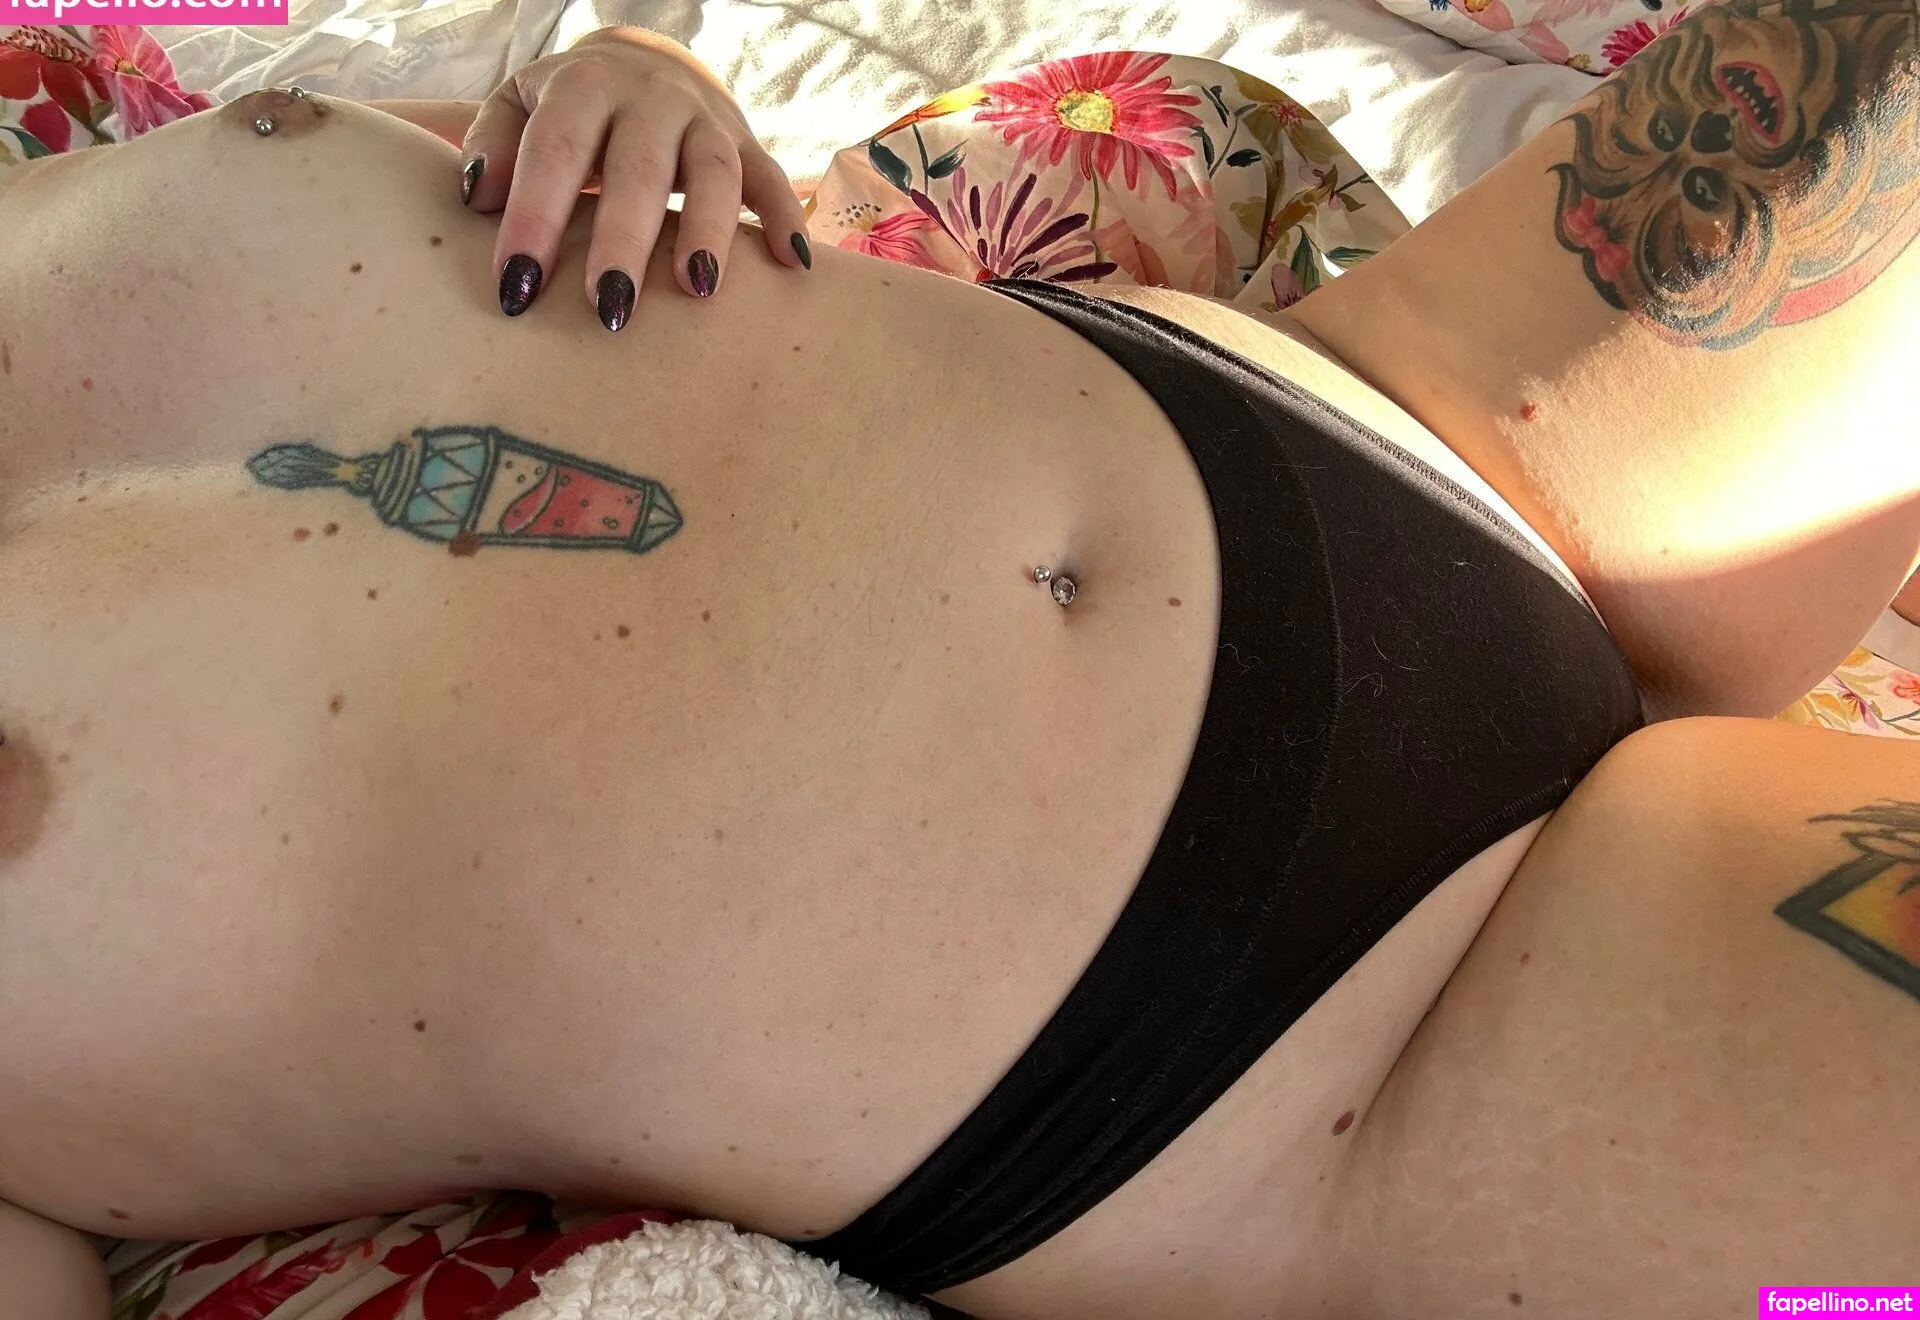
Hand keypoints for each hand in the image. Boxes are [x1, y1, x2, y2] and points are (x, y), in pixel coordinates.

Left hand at [460, 27, 811, 329]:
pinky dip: (783, 218)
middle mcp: (649, 98)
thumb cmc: (569, 107)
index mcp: (583, 86)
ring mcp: (704, 120)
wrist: (645, 61)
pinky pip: (771, 179)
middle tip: (609, 307)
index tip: (517, 289)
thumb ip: (492, 144)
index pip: (555, 152)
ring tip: (697, 289)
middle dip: (625, 239)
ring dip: (707, 229)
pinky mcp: (746, 143)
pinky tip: (791, 267)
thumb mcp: (517, 105)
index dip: (535, 219)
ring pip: (713, 171)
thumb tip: (478, 198)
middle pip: (639, 169)